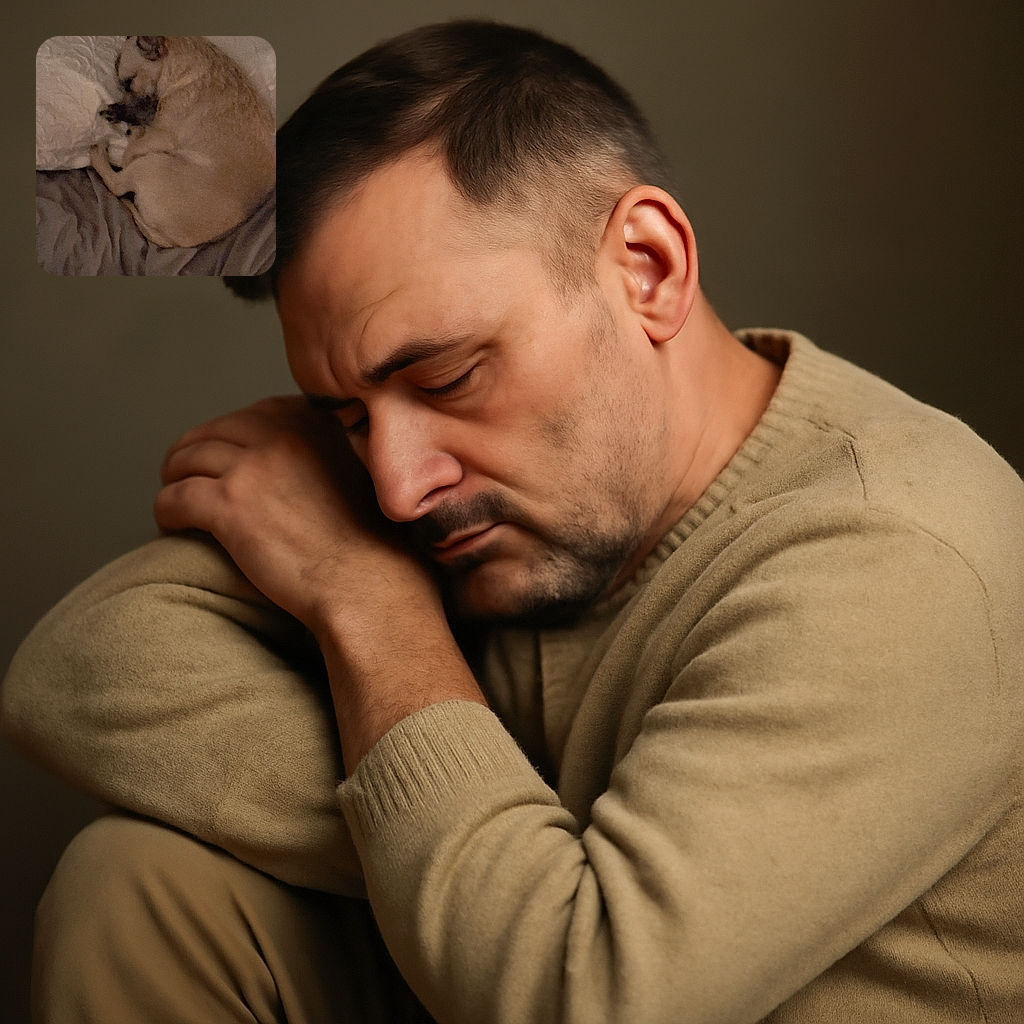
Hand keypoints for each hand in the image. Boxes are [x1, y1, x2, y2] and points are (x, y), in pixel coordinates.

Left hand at [154, 395, 438, 635]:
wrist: (369, 585)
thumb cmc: (374, 548)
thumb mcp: (362, 478)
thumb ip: (330, 458)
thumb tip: (297, 468)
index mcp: (316, 424)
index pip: (258, 414)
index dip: (234, 433)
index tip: (228, 454)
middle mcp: (283, 435)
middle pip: (216, 430)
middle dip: (195, 450)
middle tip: (184, 473)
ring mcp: (253, 468)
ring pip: (188, 459)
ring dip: (175, 477)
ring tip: (175, 498)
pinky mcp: (229, 506)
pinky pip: (176, 497)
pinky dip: (166, 511)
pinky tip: (170, 526)